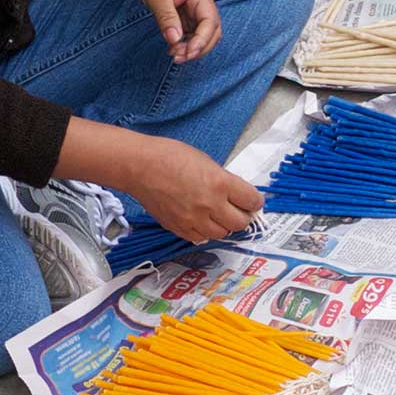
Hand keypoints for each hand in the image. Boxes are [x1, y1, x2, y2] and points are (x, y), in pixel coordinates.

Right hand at [124, 138, 263, 245]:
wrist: (140, 166)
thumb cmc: (171, 156)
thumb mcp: (207, 162)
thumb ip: (223, 180)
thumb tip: (236, 194)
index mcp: (220, 183)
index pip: (251, 200)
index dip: (255, 200)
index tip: (253, 200)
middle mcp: (209, 204)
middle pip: (240, 222)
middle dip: (243, 216)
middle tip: (240, 210)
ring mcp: (193, 219)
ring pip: (221, 233)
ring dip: (224, 225)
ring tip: (220, 215)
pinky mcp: (178, 227)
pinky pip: (200, 237)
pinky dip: (205, 231)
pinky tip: (203, 221)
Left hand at [127, 0, 222, 62]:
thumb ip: (167, 17)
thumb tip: (174, 40)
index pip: (210, 22)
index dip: (202, 40)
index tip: (187, 53)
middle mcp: (203, 2)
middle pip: (213, 31)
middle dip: (199, 47)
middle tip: (178, 57)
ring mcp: (196, 8)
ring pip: (204, 34)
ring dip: (192, 47)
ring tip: (174, 54)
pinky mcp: (188, 14)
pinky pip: (193, 32)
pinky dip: (186, 43)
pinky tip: (173, 48)